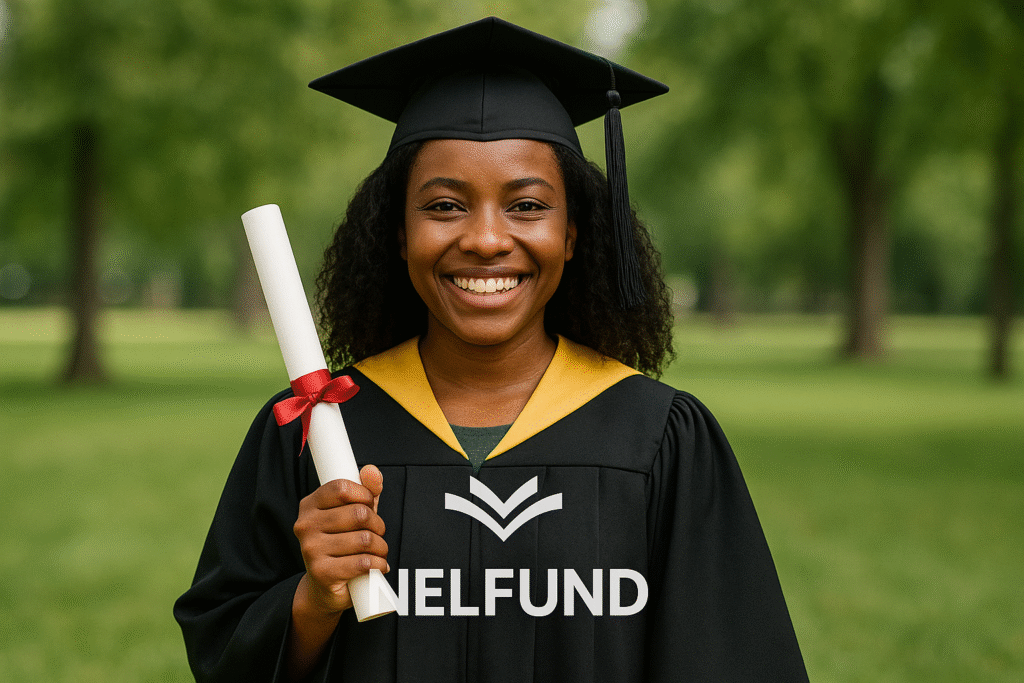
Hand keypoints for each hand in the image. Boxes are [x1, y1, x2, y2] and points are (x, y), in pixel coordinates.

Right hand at [292, 465, 387, 616]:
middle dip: (377, 524)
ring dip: (380, 547)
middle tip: (376, 533)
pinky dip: (378, 564)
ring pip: (365, 539)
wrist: (324, 586)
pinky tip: (377, 565)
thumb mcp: (353, 514)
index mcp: (310, 505)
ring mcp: (311, 549)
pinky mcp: (322, 572)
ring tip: (377, 551)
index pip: (341, 487)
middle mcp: (306, 525)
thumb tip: (371, 471)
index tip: (369, 505)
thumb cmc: (341, 544)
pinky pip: (363, 562)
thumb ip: (365, 491)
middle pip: (358, 514)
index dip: (364, 495)